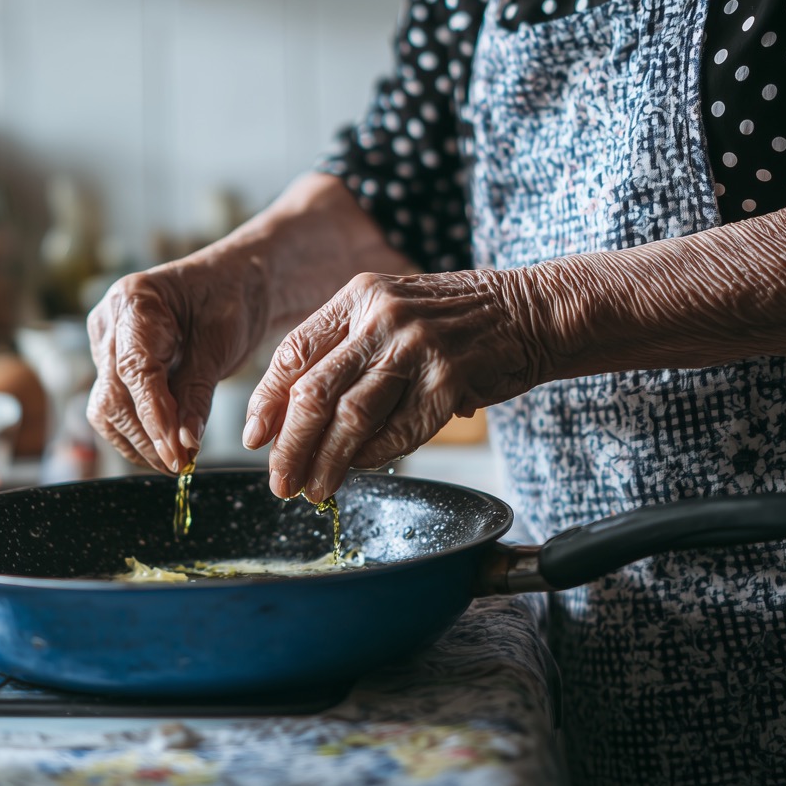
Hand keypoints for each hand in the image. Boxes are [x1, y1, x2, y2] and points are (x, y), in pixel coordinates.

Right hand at [87, 250, 266, 472]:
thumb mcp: (221, 343)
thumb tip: (183, 444)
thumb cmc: (230, 298)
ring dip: (140, 442)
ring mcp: (107, 344)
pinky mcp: (114, 365)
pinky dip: (139, 433)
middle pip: (112, 395)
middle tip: (182, 464)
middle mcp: (110, 321)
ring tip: (177, 461)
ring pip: (107, 408)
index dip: (154, 417)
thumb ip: (197, 393)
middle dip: (146, 437)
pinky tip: (167, 448)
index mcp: (134, 300)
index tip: (177, 453)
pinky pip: (116, 407)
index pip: (134, 370)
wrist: (234, 282)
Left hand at [243, 270, 539, 500]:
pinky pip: (398, 432)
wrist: (530, 311)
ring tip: (313, 489)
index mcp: (360, 295)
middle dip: (289, 445)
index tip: (254, 437)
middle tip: (279, 479)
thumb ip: (347, 349)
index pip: (294, 352)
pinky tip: (363, 470)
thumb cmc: (456, 320)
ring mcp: (417, 347)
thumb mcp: (392, 310)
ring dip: (326, 462)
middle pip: (314, 392)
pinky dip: (375, 457)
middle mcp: (383, 317)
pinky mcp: (449, 380)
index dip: (267, 401)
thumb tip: (291, 413)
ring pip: (350, 418)